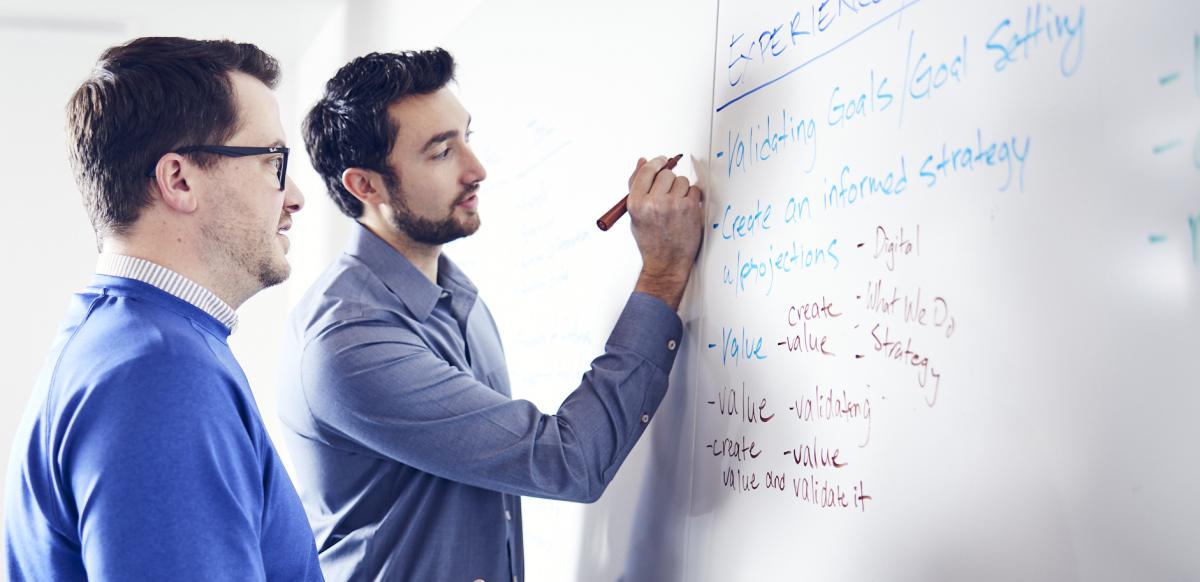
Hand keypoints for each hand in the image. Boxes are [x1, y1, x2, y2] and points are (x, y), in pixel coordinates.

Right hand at [625, 155, 703, 309]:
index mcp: (636, 202)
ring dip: (681, 190)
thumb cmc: (650, 240)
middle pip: (666, 174)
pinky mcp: (691, 209)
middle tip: (668, 194)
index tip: (662, 161)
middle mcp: (654, 202)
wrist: (666, 263)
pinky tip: (685, 211)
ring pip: (682, 181)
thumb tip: (642, 161)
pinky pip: (694, 191)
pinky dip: (692, 198)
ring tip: (676, 207)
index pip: (647, 171)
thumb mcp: (636, 214)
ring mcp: (673, 205)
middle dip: (669, 181)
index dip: (656, 163)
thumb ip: (637, 186)